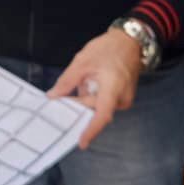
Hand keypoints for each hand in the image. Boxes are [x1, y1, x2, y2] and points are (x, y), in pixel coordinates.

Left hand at [47, 30, 140, 148]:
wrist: (130, 41)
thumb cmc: (108, 49)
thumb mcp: (82, 61)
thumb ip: (67, 81)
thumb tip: (53, 96)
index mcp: (113, 89)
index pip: (102, 115)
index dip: (91, 130)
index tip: (81, 143)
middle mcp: (122, 99)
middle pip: (95, 110)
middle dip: (78, 105)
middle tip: (60, 98)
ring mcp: (124, 100)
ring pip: (98, 107)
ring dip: (86, 98)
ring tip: (82, 80)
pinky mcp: (122, 98)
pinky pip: (104, 102)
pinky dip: (93, 96)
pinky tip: (89, 82)